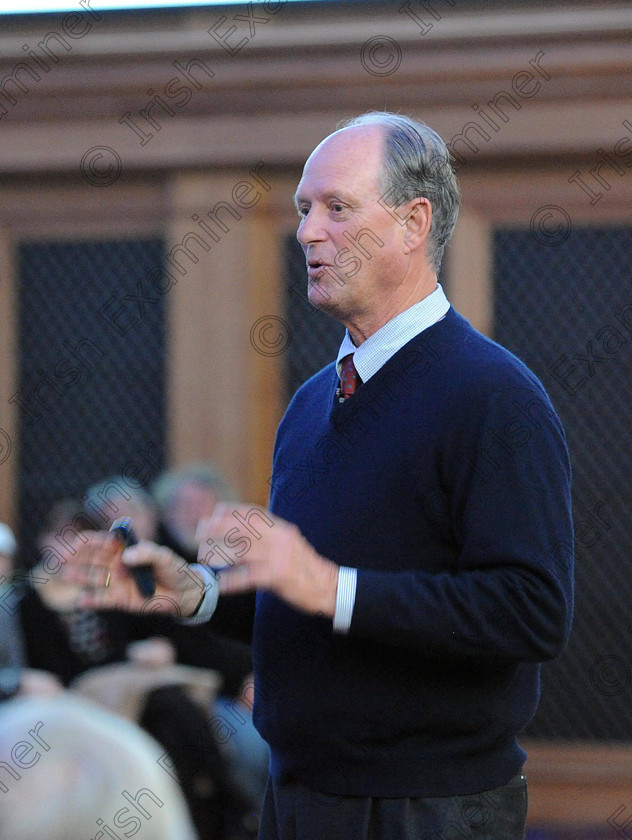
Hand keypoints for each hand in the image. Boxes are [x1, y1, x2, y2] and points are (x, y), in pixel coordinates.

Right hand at [61, 531, 208, 617]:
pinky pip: (101, 599)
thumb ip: (147, 553)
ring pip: (93, 577)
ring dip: (79, 575)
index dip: (91, 540)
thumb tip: (125, 557)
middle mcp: (118, 563)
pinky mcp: (119, 599)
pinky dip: (90, 600)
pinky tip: (80, 601)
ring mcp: (117, 581)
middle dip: (77, 556)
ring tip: (66, 574)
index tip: (79, 542)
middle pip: (93, 558)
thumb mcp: (165, 557)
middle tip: (62, 557)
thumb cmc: (175, 569)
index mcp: (126, 548)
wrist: (183, 593)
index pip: (104, 541)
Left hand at [196, 503, 338, 617]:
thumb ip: (269, 535)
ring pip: (242, 551)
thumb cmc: (304, 566)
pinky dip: (232, 580)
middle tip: (199, 532)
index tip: (214, 512)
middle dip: (218, 528)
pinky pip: (249, 577)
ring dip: (220, 553)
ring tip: (204, 557)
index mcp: (281, 528)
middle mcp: (279, 538)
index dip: (231, 511)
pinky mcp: (278, 575)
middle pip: (242, 528)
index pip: (253, 513)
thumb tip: (244, 531)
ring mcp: (278, 556)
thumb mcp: (289, 542)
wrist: (327, 585)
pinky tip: (221, 584)